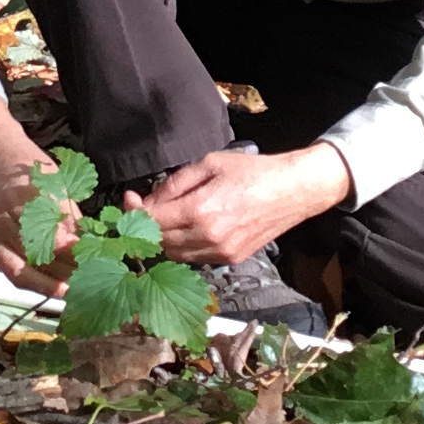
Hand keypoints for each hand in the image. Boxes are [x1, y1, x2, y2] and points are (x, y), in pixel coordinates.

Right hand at [0, 95, 77, 294]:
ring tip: (71, 293)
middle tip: (87, 287)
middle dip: (63, 277)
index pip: (53, 236)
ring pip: (20, 272)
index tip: (96, 264)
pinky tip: (50, 286)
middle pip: (36, 259)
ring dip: (47, 286)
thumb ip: (69, 217)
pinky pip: (9, 269)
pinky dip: (31, 280)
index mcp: (23, 198)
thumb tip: (89, 248)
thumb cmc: (28, 164)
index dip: (75, 254)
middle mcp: (1, 218)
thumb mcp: (55, 182)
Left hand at [130, 143, 353, 267]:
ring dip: (164, 239)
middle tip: (143, 209)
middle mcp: (209, 237)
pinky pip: (195, 258)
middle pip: (159, 242)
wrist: (293, 190)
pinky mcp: (231, 259)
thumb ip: (174, 183)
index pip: (153, 221)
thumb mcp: (209, 164)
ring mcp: (221, 252)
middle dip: (146, 227)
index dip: (135, 212)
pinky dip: (184, 246)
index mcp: (201, 210)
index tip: (130, 200)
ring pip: (175, 255)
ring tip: (165, 218)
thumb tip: (149, 199)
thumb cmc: (254, 171)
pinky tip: (187, 228)